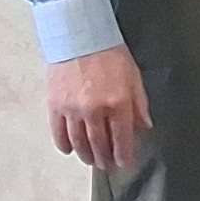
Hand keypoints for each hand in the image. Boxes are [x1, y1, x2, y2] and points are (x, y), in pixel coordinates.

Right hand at [46, 46, 151, 171]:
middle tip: (107, 165)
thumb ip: (139, 104)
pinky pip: (59, 133)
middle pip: (99, 145)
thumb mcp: (134, 77)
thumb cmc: (110, 53)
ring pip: (79, 143)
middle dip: (105, 158)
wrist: (80, 35)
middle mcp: (95, 110)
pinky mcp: (55, 105)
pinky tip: (71, 150)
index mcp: (118, 103)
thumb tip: (144, 127)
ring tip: (91, 160)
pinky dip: (65, 145)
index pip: (122, 139)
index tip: (124, 163)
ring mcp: (73, 109)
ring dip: (86, 156)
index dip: (123, 155)